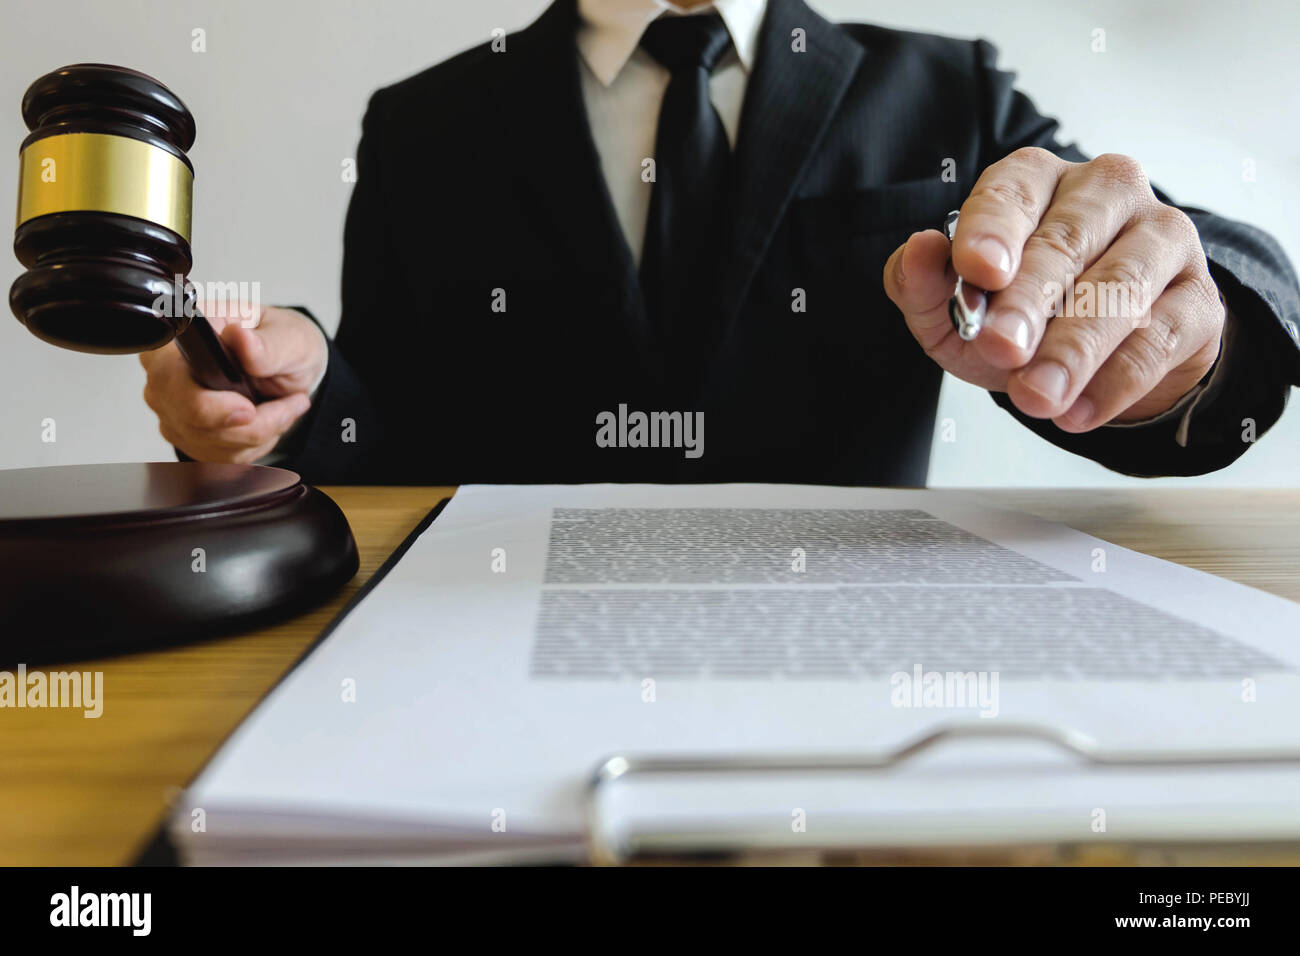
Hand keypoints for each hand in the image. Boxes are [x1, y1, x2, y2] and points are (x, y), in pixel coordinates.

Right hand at [140, 303, 326, 462]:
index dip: (208, 405)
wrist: (288, 365)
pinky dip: (254, 444)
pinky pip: (219, 456)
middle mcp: (165, 374)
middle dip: (248, 424)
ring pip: (209, 443)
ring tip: (284, 407)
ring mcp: (172, 408)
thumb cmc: (280, 343)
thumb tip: (241, 338)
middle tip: (287, 404)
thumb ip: (267, 344)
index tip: (249, 409)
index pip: (169, 380)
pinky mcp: (187, 435)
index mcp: (180, 339)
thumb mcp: (288, 336)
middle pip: (189, 420)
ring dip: (258, 433)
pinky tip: (268, 420)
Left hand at [883, 147, 1224, 429]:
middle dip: (1028, 301)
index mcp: (1037, 181)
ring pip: (1119, 290)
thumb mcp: (954, 307)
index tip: (978, 271)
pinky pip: (1159, 338)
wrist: (1097, 357)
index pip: (1012, 192)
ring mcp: (1161, 238)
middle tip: (1001, 349)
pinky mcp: (1198, 298)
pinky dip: (1114, 381)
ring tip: (1036, 396)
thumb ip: (924, 283)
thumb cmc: (1019, 314)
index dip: (993, 231)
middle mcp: (1105, 193)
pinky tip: (1078, 411)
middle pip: (1065, 243)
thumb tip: (918, 251)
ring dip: (1073, 349)